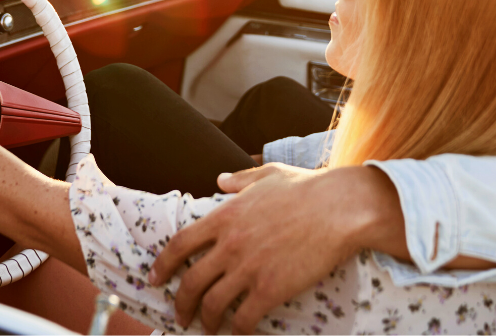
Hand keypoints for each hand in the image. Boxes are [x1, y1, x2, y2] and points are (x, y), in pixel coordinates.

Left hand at [150, 163, 401, 333]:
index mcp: (225, 216)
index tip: (155, 278)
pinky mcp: (271, 289)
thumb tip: (220, 179)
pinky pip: (243, 319)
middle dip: (180, 304)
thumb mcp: (269, 175)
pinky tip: (239, 332)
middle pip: (190, 282)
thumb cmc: (309, 188)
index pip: (180, 245)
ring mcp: (249, 268)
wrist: (340, 208)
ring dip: (206, 322)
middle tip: (180, 316)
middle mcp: (230, 244)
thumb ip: (240, 179)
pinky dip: (237, 330)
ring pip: (212, 305)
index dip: (162, 265)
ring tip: (208, 328)